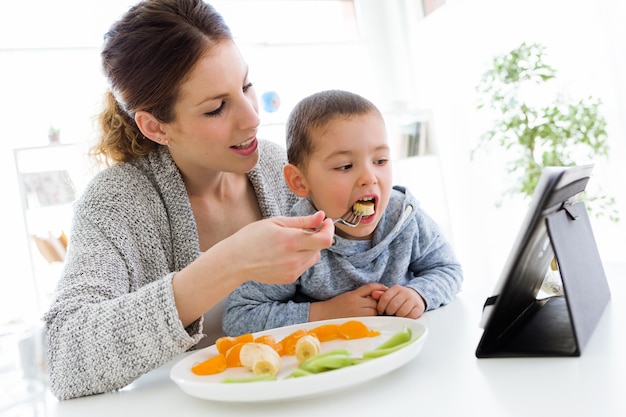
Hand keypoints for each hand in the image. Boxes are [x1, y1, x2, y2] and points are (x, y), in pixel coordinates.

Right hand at [216, 211, 334, 284]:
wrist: (236, 261)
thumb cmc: (252, 237)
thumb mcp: (276, 222)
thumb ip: (302, 221)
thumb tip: (322, 216)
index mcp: (291, 241)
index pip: (325, 239)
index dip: (329, 229)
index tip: (325, 222)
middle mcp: (294, 258)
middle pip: (321, 247)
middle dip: (317, 236)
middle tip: (305, 229)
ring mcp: (293, 271)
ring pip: (314, 257)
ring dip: (310, 247)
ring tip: (291, 242)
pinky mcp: (290, 278)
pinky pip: (304, 265)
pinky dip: (301, 257)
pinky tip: (285, 253)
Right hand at [309, 283, 388, 320]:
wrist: (323, 315)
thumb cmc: (336, 306)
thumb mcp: (348, 296)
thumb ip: (362, 295)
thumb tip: (378, 295)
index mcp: (353, 294)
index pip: (370, 288)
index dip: (379, 288)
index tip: (385, 289)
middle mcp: (355, 302)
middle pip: (374, 301)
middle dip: (376, 304)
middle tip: (373, 307)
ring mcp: (356, 313)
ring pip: (373, 311)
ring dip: (374, 313)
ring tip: (368, 314)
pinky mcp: (356, 322)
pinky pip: (369, 319)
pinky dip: (371, 319)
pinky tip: (368, 320)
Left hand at [372, 285, 424, 318]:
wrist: (416, 296)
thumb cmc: (399, 298)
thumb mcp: (390, 294)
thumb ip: (381, 295)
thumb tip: (374, 294)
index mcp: (396, 288)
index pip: (385, 298)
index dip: (380, 307)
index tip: (380, 311)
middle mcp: (405, 292)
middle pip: (393, 306)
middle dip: (388, 312)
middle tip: (388, 313)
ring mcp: (413, 300)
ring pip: (401, 312)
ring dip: (397, 316)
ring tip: (396, 315)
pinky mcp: (419, 307)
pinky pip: (410, 316)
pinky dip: (406, 318)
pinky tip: (403, 316)